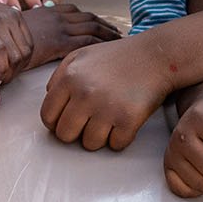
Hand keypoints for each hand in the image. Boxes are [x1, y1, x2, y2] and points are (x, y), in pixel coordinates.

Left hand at [0, 0, 31, 83]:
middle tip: (1, 79)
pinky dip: (24, 57)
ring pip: (24, 51)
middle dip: (9, 72)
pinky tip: (14, 63)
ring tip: (7, 72)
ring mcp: (10, 16)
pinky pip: (29, 43)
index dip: (0, 69)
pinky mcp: (19, 16)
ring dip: (18, 67)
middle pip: (13, 53)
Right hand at [17, 2, 121, 73]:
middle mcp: (57, 16)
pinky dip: (101, 43)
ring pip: (92, 27)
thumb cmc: (5, 36)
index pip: (78, 12)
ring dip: (108, 33)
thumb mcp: (22, 28)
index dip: (93, 18)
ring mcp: (60, 27)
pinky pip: (87, 40)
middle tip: (118, 33)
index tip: (104, 25)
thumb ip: (36, 30)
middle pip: (89, 18)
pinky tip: (108, 50)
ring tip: (119, 41)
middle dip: (105, 25)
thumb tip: (39, 40)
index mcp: (49, 11)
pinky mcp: (60, 41)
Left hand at [40, 34, 174, 150]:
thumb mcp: (81, 56)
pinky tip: (124, 121)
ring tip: (108, 120)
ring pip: (90, 144)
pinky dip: (120, 138)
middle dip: (76, 132)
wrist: (155, 56)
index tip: (68, 120)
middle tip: (89, 122)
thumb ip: (59, 76)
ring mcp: (106, 108)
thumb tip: (48, 99)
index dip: (56, 122)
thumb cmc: (117, 57)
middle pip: (65, 135)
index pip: (47, 116)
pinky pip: (115, 145)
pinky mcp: (128, 119)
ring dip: (99, 137)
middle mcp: (85, 94)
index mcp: (69, 78)